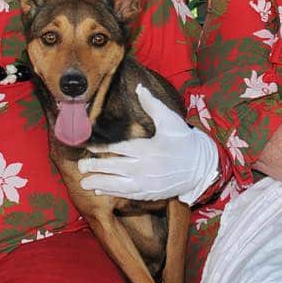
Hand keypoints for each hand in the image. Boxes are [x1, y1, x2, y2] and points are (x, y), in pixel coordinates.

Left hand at [78, 84, 218, 204]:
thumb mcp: (171, 120)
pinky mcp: (150, 193)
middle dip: (96, 167)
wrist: (201, 167)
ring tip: (84, 183)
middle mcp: (146, 167)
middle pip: (116, 167)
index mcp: (149, 148)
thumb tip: (139, 88)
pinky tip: (101, 191)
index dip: (102, 149)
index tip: (88, 147)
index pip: (120, 148)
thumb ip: (153, 105)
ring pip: (119, 184)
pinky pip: (128, 194)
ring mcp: (148, 183)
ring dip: (100, 184)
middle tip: (80, 166)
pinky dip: (113, 193)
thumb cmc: (184, 141)